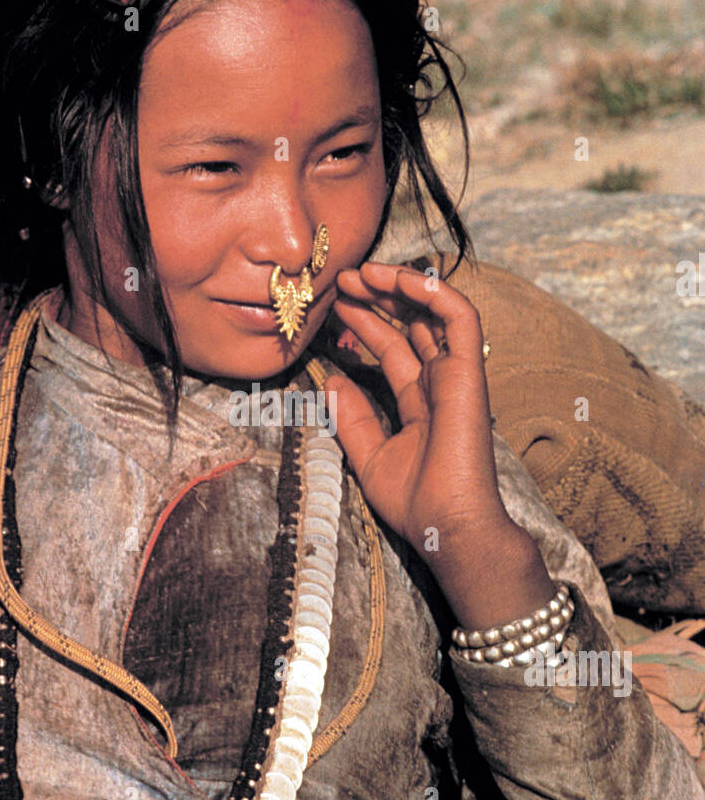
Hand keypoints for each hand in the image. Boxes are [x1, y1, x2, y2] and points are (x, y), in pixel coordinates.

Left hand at [324, 261, 554, 626]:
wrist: (447, 527)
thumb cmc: (416, 503)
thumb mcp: (368, 455)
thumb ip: (351, 416)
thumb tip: (330, 379)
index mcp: (418, 400)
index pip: (391, 346)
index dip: (364, 321)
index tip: (333, 303)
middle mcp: (439, 382)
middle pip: (409, 323)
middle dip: (376, 296)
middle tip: (341, 278)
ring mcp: (456, 375)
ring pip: (434, 311)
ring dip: (400, 285)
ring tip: (362, 272)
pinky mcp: (470, 372)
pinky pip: (459, 318)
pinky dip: (434, 292)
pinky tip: (400, 279)